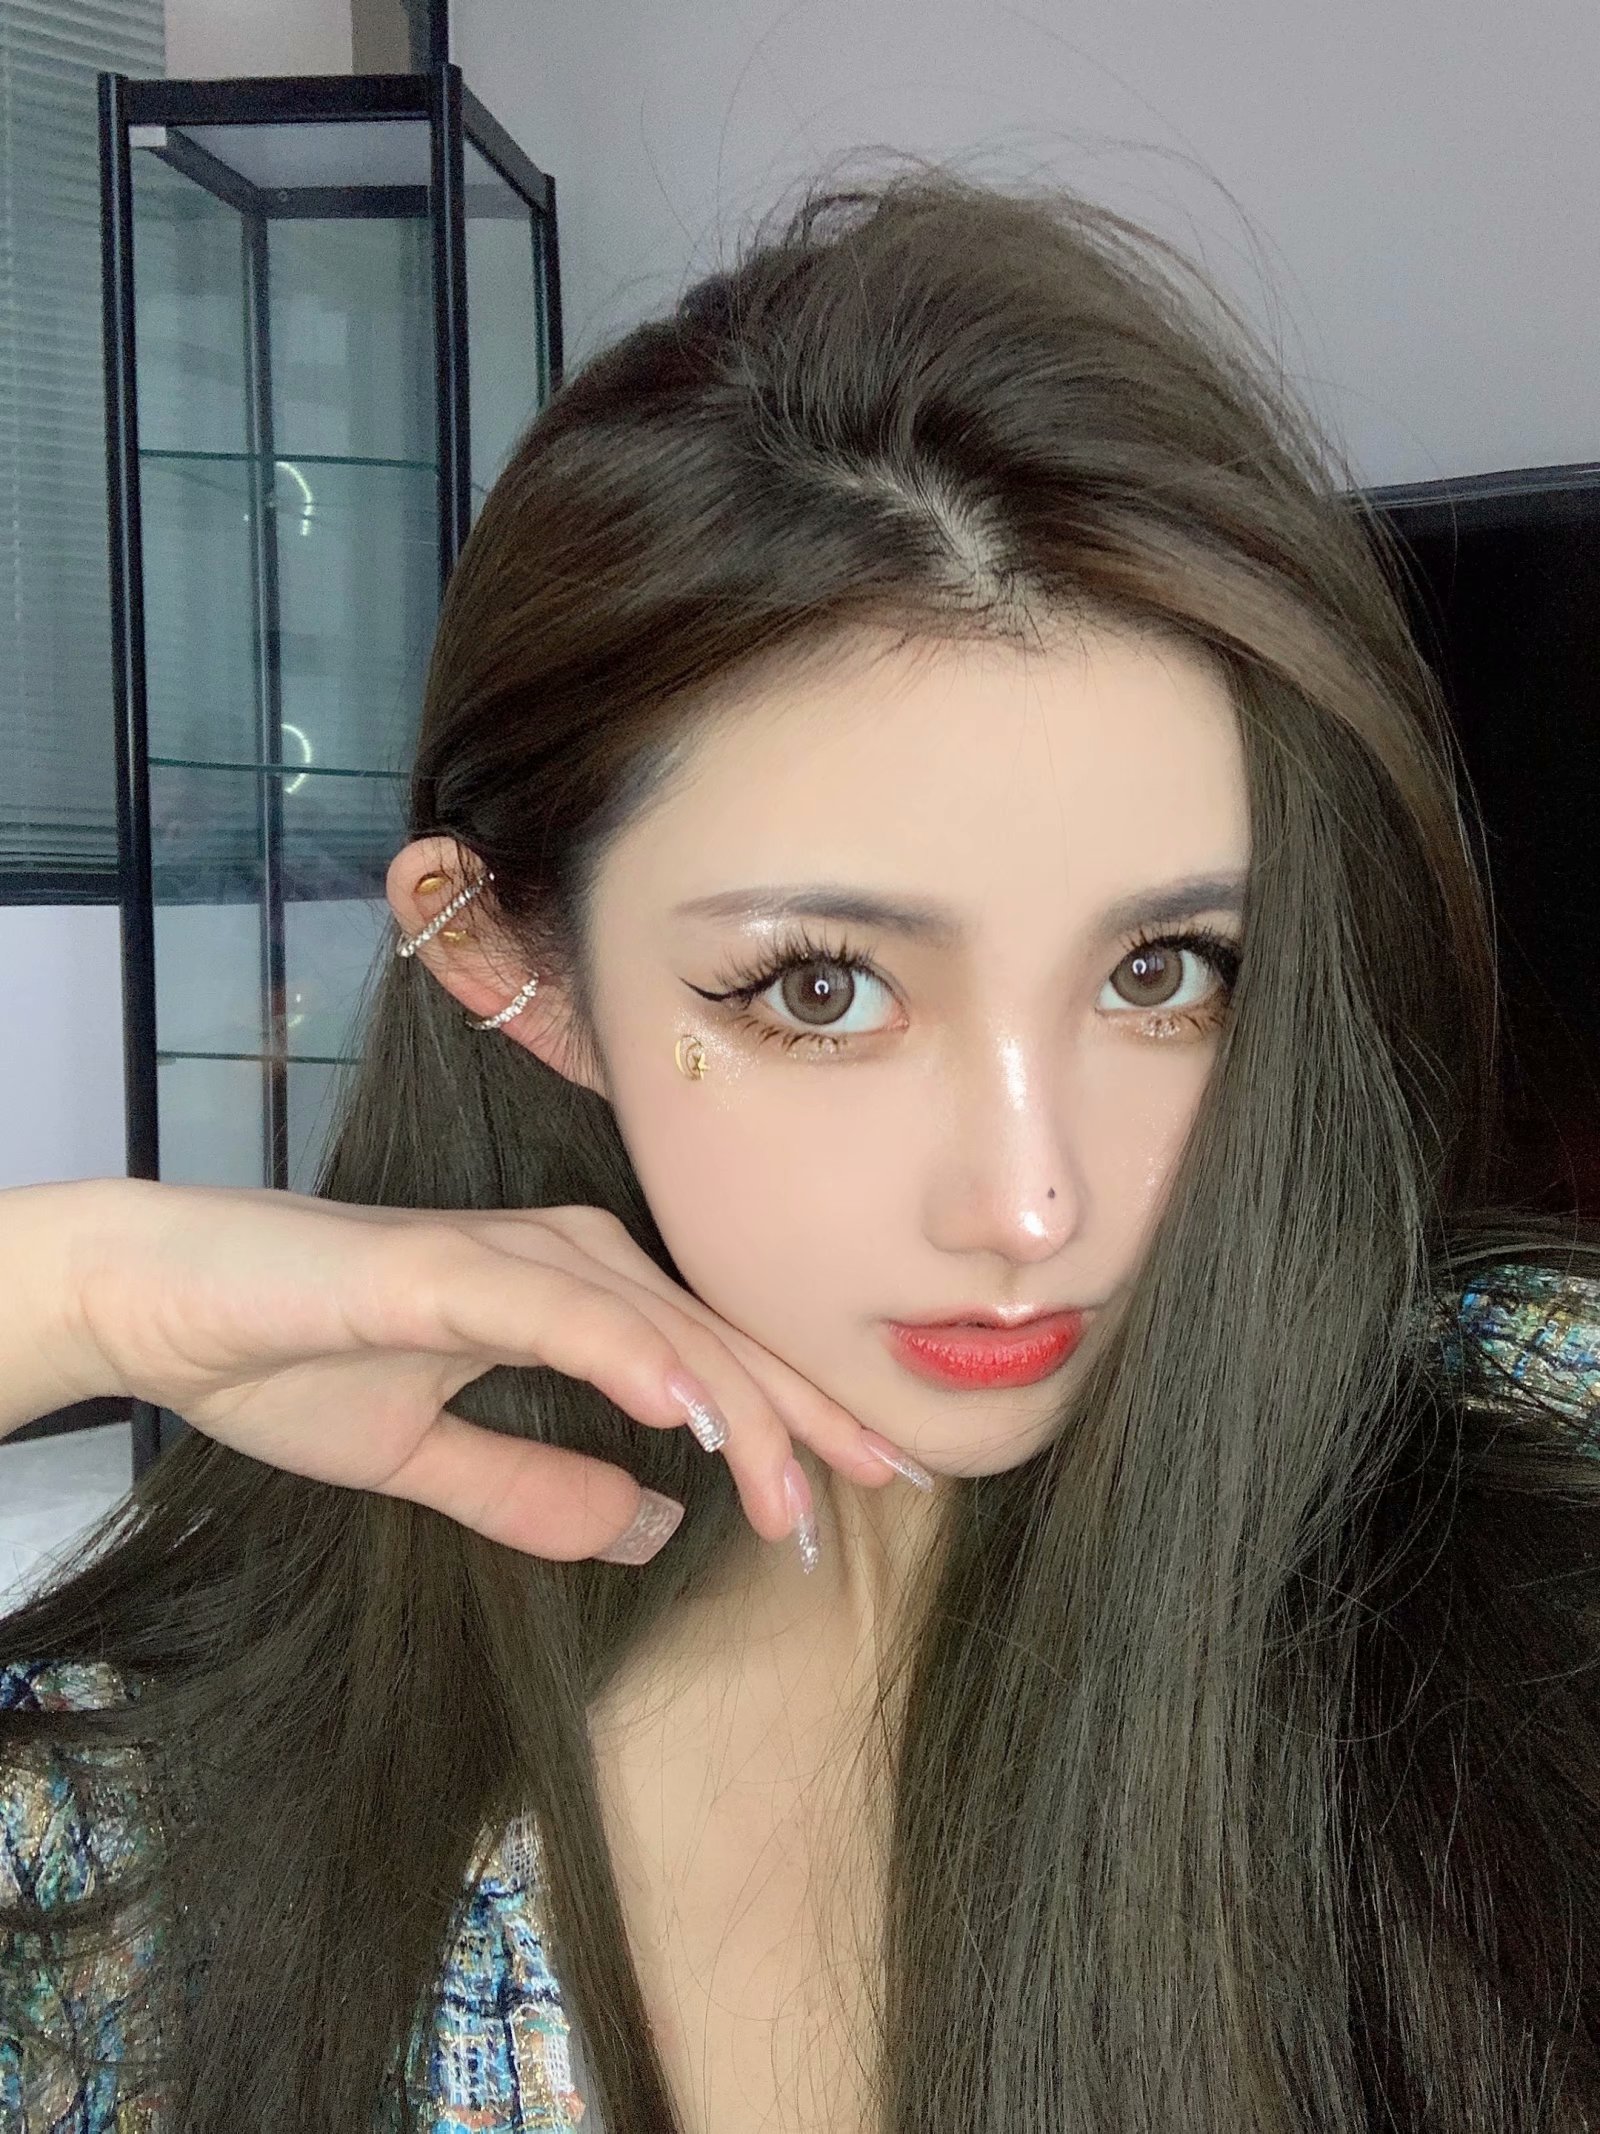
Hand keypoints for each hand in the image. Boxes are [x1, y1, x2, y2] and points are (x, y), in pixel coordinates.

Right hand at [46, 1178, 903, 1562]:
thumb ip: (533, 1491)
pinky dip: (627, 1356)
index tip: (873, 1490)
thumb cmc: (291, 1362)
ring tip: (800, 1487)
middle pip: (713, 1341)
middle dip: (805, 1419)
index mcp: (568, 1298)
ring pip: (656, 1329)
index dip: (797, 1422)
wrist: (164, 1303)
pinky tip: (683, 1410)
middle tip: (886, 1491)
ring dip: (735, 1407)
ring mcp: (505, 1259)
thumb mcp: (426, 1460)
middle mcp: (560, 1262)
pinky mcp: (441, 1269)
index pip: (710, 1363)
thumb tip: (648, 1525)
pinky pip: (555, 1311)